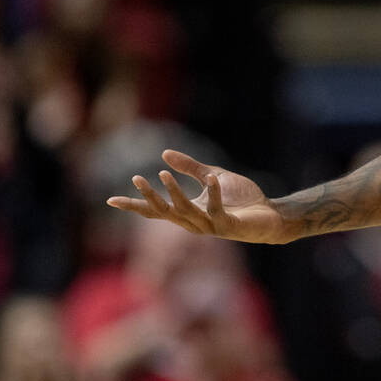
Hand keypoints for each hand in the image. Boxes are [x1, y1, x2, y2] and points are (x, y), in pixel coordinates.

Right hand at [107, 150, 286, 243]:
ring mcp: (211, 226)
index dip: (134, 205)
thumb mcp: (212, 177)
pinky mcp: (228, 225)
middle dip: (150, 196)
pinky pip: (216, 210)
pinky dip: (213, 193)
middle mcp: (195, 223)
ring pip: (185, 212)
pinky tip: (211, 177)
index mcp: (188, 212)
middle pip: (165, 213)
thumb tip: (164, 154)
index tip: (110, 200)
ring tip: (163, 173)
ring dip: (174, 192)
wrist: (269, 215)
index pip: (155, 211)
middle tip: (136, 178)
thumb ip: (190, 167)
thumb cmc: (242, 199)